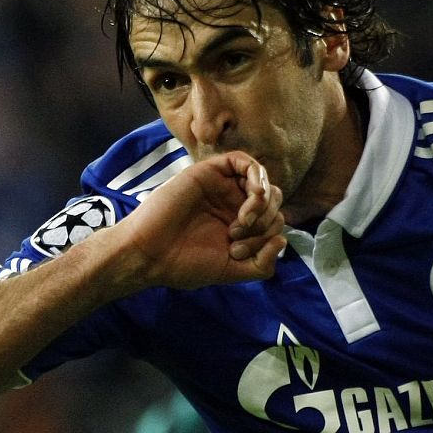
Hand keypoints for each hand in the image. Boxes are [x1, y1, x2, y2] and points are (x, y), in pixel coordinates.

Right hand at [121, 151, 286, 289]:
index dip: (267, 237)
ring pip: (263, 182)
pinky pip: (245, 161)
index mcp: (239, 226)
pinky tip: (252, 200)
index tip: (237, 252)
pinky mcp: (210, 172)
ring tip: (242, 222)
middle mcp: (233, 204)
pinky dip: (258, 178)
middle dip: (265, 223)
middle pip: (274, 201)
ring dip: (263, 204)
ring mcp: (223, 187)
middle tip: (236, 238)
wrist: (149, 253)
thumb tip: (282, 241)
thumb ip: (263, 265)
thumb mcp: (233, 271)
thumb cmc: (184, 263)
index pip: (274, 221)